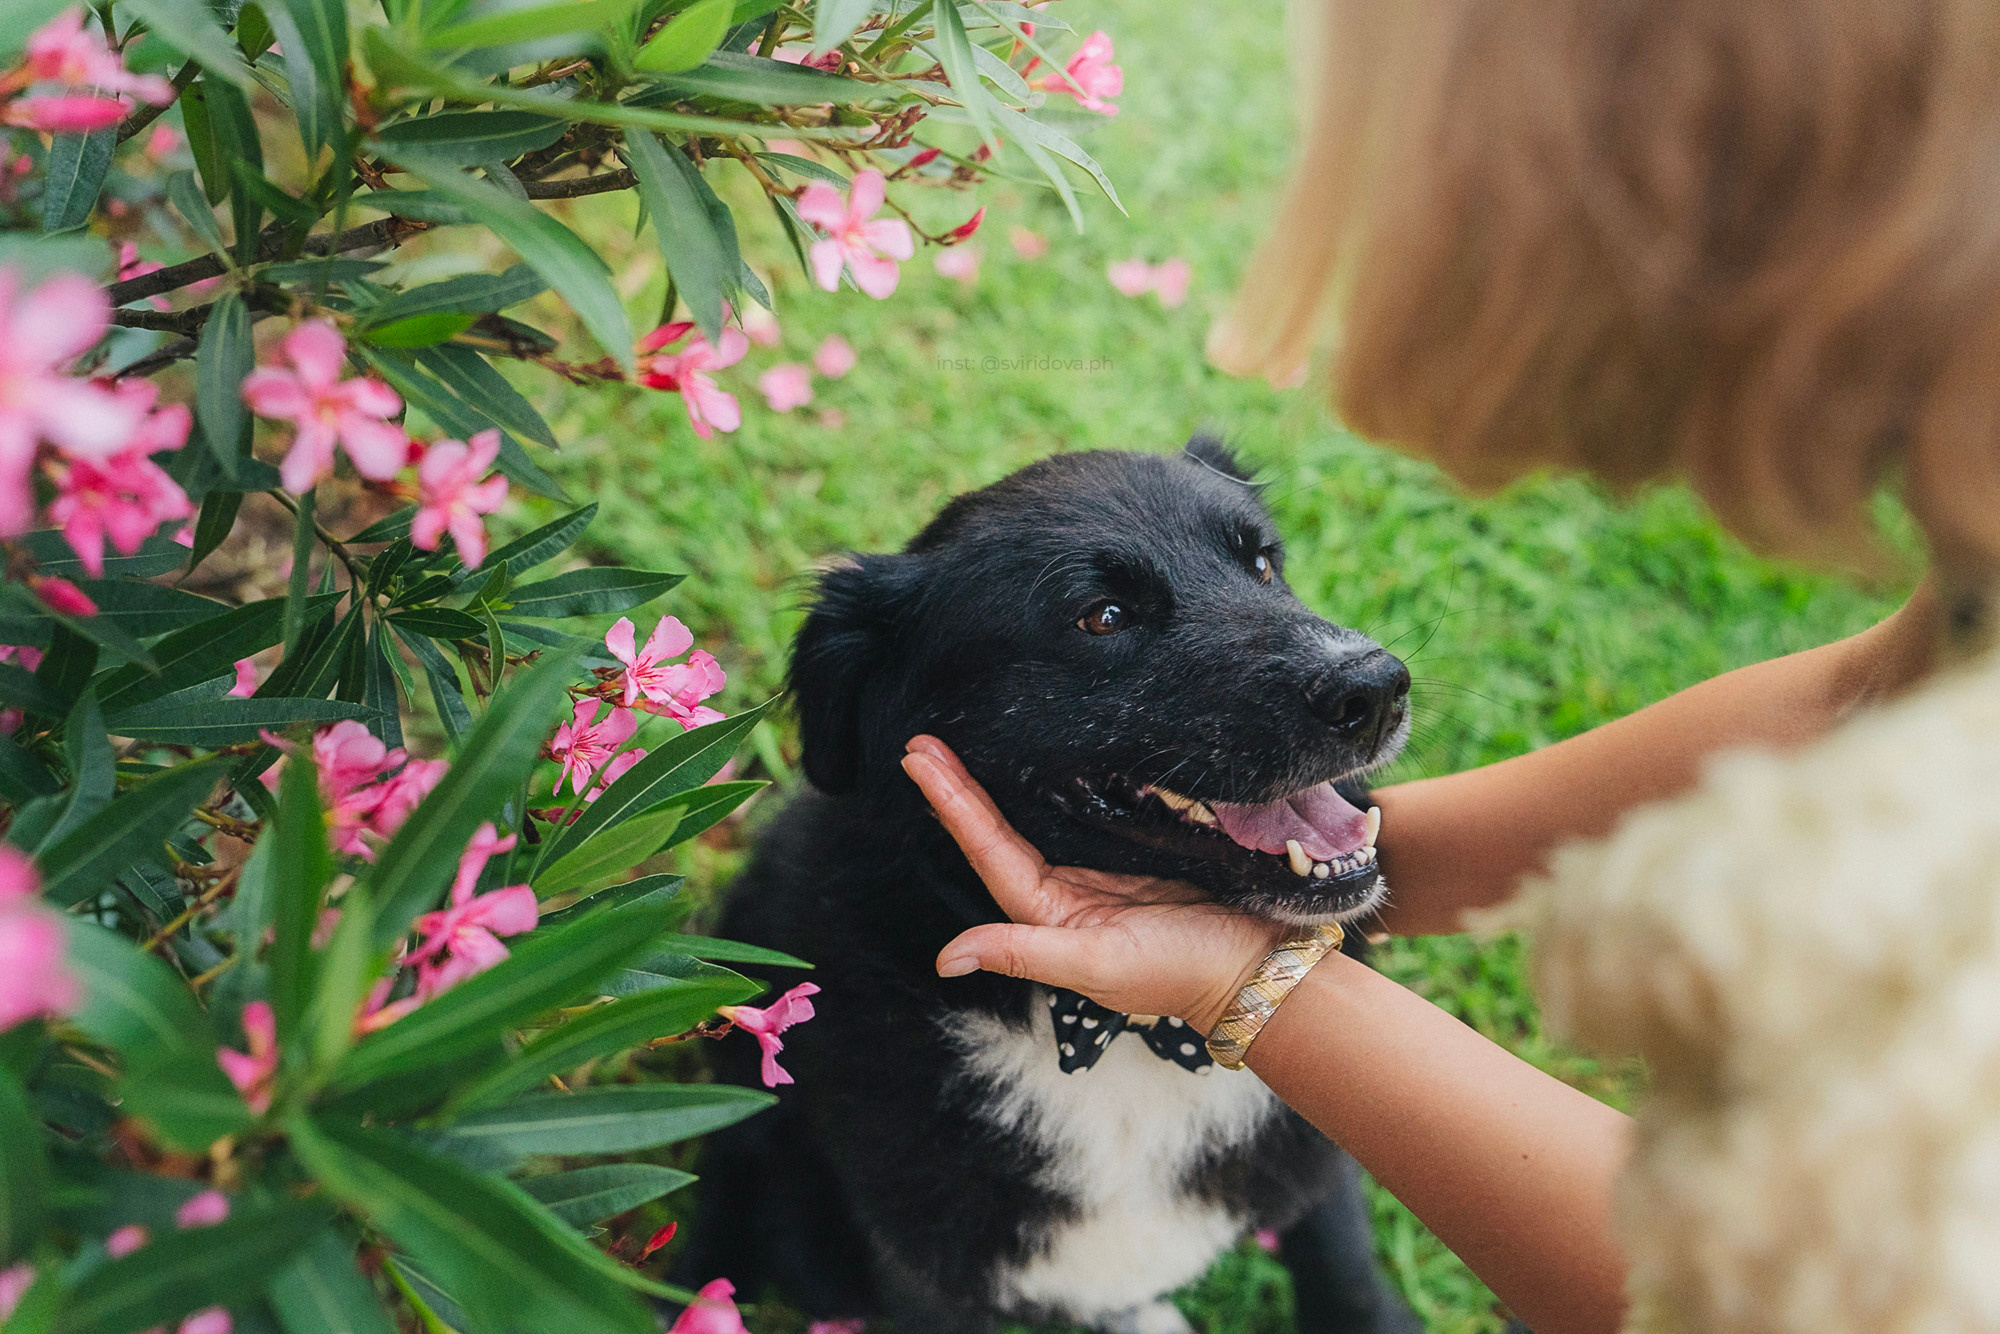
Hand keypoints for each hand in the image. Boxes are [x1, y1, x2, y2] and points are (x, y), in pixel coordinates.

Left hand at [901, 735, 1286, 1031]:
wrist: (1257, 963)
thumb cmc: (1180, 972)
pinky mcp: (1140, 845)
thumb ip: (1024, 954)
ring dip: (996, 784)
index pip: (987, 851)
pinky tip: (1040, 755)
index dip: (952, 805)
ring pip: (1037, 817)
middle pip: (999, 831)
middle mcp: (1067, 889)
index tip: (917, 759)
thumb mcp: (1098, 965)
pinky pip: (1088, 808)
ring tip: (955, 744)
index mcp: (1050, 913)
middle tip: (919, 742)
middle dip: (959, 787)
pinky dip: (1059, 783)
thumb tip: (946, 960)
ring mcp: (1102, 866)